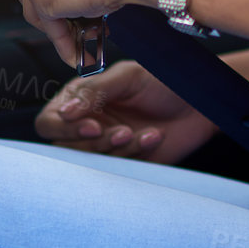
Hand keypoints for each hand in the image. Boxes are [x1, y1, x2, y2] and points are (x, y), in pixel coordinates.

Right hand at [35, 59, 216, 163]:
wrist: (199, 102)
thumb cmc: (163, 81)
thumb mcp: (128, 77)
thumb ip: (94, 91)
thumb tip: (65, 112)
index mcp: (80, 99)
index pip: (50, 121)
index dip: (65, 129)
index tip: (93, 127)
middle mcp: (87, 123)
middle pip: (66, 148)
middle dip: (95, 144)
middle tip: (123, 132)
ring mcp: (104, 146)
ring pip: (91, 163)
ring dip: (117, 150)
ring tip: (140, 132)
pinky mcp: (125, 163)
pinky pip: (117, 169)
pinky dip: (136, 154)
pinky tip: (154, 137)